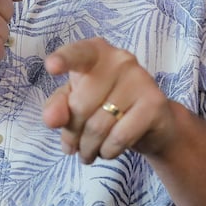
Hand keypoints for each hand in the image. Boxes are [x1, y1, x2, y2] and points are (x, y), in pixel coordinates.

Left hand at [41, 37, 177, 163]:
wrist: (153, 123)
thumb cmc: (105, 105)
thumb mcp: (75, 102)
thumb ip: (58, 106)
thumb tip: (51, 119)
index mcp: (96, 52)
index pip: (78, 53)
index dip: (64, 59)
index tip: (51, 66)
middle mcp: (120, 59)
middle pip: (81, 105)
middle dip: (72, 134)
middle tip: (72, 148)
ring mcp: (140, 79)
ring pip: (99, 125)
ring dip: (88, 148)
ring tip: (88, 153)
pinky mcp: (154, 103)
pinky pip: (119, 137)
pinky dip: (108, 151)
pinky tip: (108, 151)